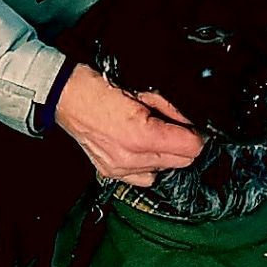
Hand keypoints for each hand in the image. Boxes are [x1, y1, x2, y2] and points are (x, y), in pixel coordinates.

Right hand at [54, 64, 203, 186]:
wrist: (68, 96)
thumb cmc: (102, 88)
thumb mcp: (145, 91)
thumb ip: (172, 110)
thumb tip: (192, 123)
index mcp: (141, 135)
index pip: (190, 148)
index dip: (197, 135)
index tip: (195, 128)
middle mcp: (130, 158)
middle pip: (182, 162)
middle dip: (184, 145)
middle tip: (175, 127)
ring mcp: (119, 169)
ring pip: (164, 170)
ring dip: (167, 155)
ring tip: (155, 135)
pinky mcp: (110, 173)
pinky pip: (143, 177)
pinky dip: (149, 165)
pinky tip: (142, 149)